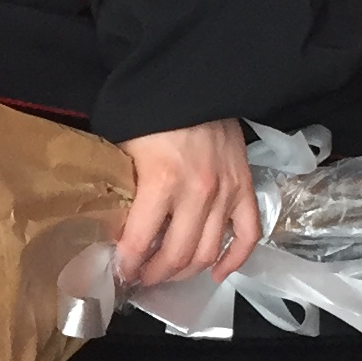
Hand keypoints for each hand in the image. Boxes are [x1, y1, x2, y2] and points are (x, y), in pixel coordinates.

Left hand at [113, 119, 259, 287]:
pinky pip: (248, 234)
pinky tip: (218, 273)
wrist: (194, 82)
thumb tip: (113, 223)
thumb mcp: (124, 147)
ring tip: (169, 274)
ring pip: (208, 252)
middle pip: (177, 255)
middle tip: (142, 278)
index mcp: (162, 182)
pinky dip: (235, 259)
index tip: (120, 273)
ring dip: (187, 272)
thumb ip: (123, 186)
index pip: (139, 241)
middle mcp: (197, 194)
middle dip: (155, 274)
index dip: (127, 264)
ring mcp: (225, 192)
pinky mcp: (245, 187)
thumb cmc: (154, 111)